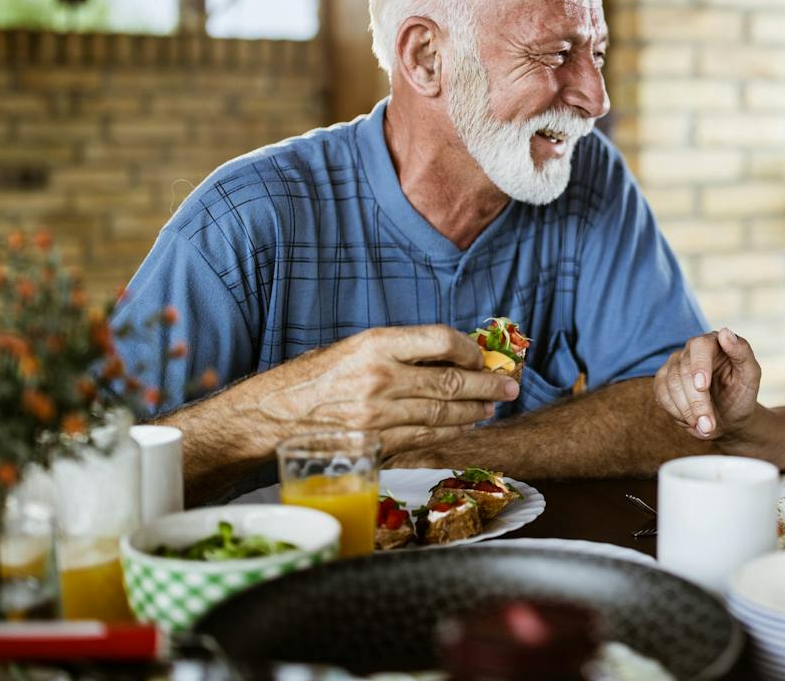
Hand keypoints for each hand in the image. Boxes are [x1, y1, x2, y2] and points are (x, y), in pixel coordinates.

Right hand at [262, 324, 518, 459]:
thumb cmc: (315, 376)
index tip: (482, 355)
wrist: (274, 415)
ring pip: (443, 413)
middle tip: (510, 386)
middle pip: (451, 381)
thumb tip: (450, 354)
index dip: (470, 349)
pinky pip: (424, 437)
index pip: (441, 340)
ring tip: (492, 406)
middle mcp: (380, 378)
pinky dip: (450, 432)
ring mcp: (379, 415)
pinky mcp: (376, 443)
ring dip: (474, 411)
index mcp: (376, 344)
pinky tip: (466, 426)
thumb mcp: (355, 347)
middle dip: (487, 385)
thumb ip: (400, 350)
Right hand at [653, 327, 760, 440]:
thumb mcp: (751, 375)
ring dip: (687, 411)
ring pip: (670, 385)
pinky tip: (693, 421)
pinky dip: (677, 413)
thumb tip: (726, 333)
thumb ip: (743, 352)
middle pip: (684, 371)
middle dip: (697, 402)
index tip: (702, 387)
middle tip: (710, 425)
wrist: (730, 417)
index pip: (699, 346)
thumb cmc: (742, 394)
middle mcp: (690, 350)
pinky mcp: (663, 381)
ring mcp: (674, 365)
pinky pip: (661, 395)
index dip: (699, 365)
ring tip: (706, 428)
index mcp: (713, 342)